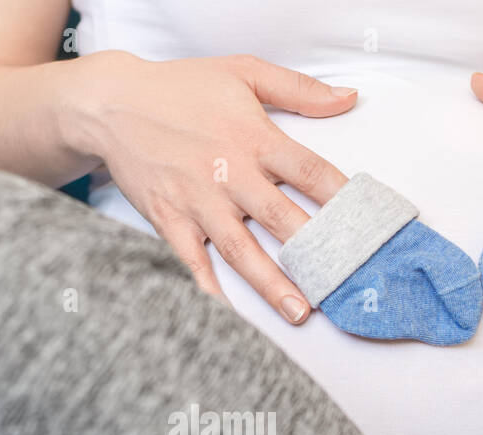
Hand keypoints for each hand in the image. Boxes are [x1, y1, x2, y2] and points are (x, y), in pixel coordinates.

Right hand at [71, 52, 355, 322]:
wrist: (113, 103)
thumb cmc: (180, 88)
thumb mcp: (243, 72)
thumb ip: (299, 88)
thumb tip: (348, 99)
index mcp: (254, 137)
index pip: (309, 171)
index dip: (342, 198)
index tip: (370, 223)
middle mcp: (229, 173)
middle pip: (280, 219)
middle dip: (314, 254)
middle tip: (342, 284)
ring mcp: (198, 202)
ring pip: (241, 250)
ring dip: (271, 283)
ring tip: (298, 312)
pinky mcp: (168, 220)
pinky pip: (191, 262)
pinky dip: (208, 290)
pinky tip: (229, 315)